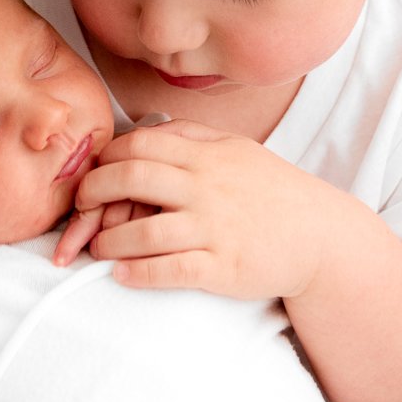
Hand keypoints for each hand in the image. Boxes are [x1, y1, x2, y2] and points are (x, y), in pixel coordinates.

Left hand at [63, 121, 339, 297]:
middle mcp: (206, 188)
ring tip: (98, 249)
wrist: (320, 235)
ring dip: (109, 242)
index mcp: (205, 156)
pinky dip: (138, 274)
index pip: (139, 144)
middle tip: (81, 209)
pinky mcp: (223, 268)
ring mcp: (214, 229)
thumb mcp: (236, 148)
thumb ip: (192, 135)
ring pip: (143, 232)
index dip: (106, 159)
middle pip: (131, 179)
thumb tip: (145, 127)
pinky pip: (170, 270)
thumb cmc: (272, 191)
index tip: (94, 175)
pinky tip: (122, 275)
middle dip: (93, 193)